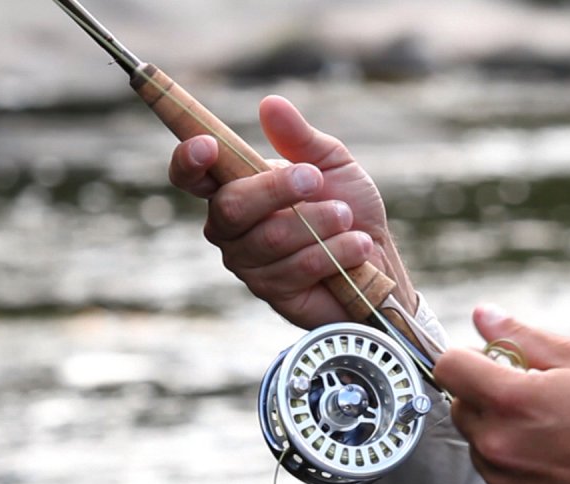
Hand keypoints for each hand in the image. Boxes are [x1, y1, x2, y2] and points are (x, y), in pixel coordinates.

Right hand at [168, 95, 415, 328]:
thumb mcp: (331, 164)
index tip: (208, 145)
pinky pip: (295, 268)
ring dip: (318, 224)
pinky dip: (334, 252)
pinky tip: (356, 246)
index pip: (192, 177)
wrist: (381, 260)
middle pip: (231, 207)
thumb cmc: (351, 210)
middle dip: (277, 190)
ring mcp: (248, 263)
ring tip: (347, 219)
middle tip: (315, 180)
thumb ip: (300, 138)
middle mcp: (232, 228)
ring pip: (269, 239)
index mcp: (237, 188)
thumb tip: (270, 103)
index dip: (188, 161)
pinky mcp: (273, 293)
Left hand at [434, 306, 569, 483]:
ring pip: (476, 443)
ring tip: (546, 433)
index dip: (466, 359)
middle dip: (484, 396)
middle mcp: (498, 443)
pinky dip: (512, 466)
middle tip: (529, 398)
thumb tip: (482, 315)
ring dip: (498, 433)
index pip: (449, 367)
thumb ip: (521, 336)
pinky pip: (494, 476)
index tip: (487, 364)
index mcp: (511, 399)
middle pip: (459, 406)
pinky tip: (550, 460)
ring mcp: (502, 480)